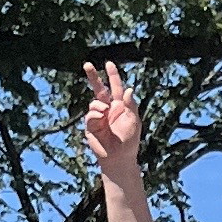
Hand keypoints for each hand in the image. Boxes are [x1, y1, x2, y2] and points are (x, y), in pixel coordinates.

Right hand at [80, 59, 142, 181]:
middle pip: (99, 89)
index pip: (115, 87)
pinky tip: (101, 119)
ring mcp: (99, 117)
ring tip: (105, 113)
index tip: (108, 63)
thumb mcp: (133, 121)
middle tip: (87, 64)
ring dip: (98, 105)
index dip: (112, 76)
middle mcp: (108, 109)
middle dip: (93, 77)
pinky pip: (91, 116)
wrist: (119, 158)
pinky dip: (95, 115)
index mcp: (120, 106)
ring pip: (94, 103)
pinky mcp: (91, 126)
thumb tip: (128, 89)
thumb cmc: (129, 141)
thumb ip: (130, 105)